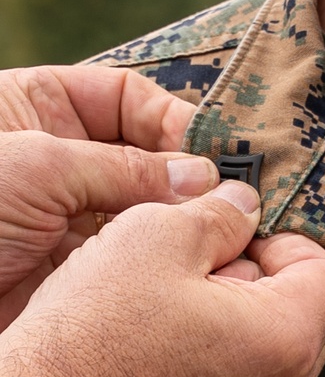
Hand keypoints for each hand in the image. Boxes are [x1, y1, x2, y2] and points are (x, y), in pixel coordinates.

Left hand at [0, 66, 214, 325]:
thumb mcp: (39, 166)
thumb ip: (125, 167)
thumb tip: (202, 177)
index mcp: (41, 109)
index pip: (126, 99)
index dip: (169, 120)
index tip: (205, 152)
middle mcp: (57, 160)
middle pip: (142, 156)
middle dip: (184, 174)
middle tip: (233, 196)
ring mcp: (61, 220)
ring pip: (139, 213)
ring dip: (177, 223)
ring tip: (221, 235)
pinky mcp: (63, 278)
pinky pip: (123, 264)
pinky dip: (155, 266)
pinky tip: (187, 269)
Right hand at [0, 180, 324, 376]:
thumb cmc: (97, 329)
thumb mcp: (162, 233)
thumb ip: (223, 211)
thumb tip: (247, 203)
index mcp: (287, 342)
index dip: (281, 236)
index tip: (233, 231)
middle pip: (302, 307)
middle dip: (257, 272)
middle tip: (196, 260)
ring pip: (269, 341)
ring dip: (234, 307)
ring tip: (172, 295)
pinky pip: (240, 375)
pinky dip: (215, 346)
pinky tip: (163, 331)